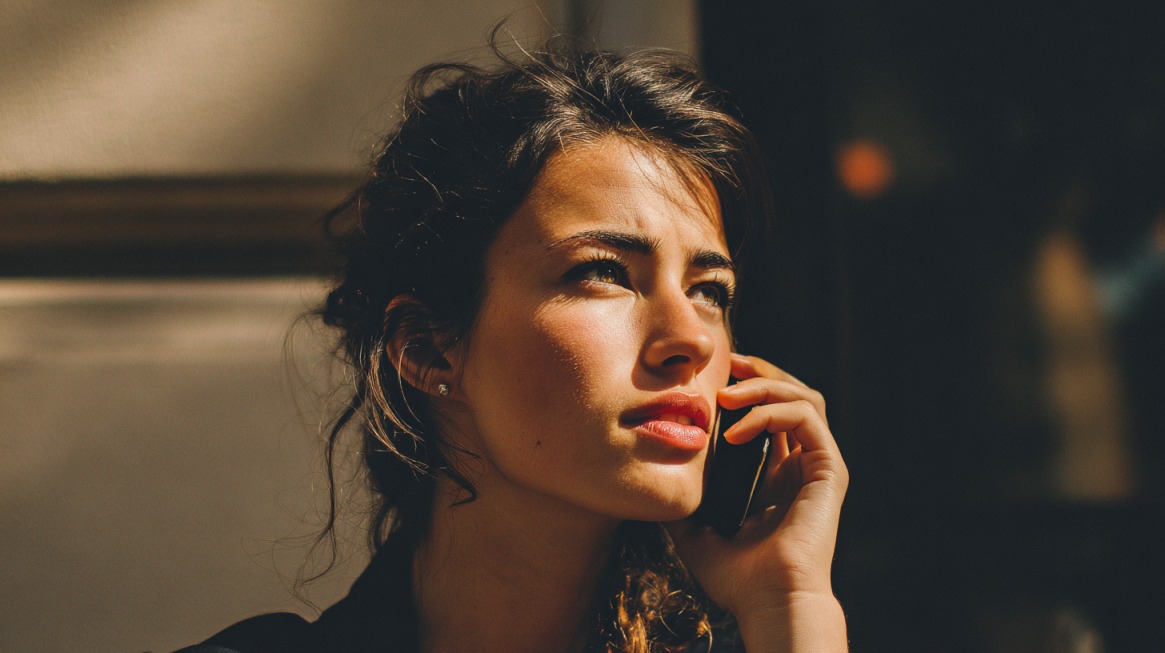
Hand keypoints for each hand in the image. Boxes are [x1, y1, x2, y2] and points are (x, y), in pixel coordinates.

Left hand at [666, 354, 848, 650]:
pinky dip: (770, 412)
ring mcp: (819, 464)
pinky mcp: (829, 468)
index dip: (744, 387)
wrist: (767, 601)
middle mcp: (802, 464)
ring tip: (727, 395)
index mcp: (776, 474)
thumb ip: (683, 500)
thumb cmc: (737, 576)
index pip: (768, 412)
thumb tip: (654, 478)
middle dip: (758, 372)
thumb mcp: (695, 531)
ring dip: (764, 385)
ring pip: (803, 396)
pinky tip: (736, 430)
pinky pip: (805, 417)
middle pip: (791, 393)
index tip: (710, 380)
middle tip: (727, 364)